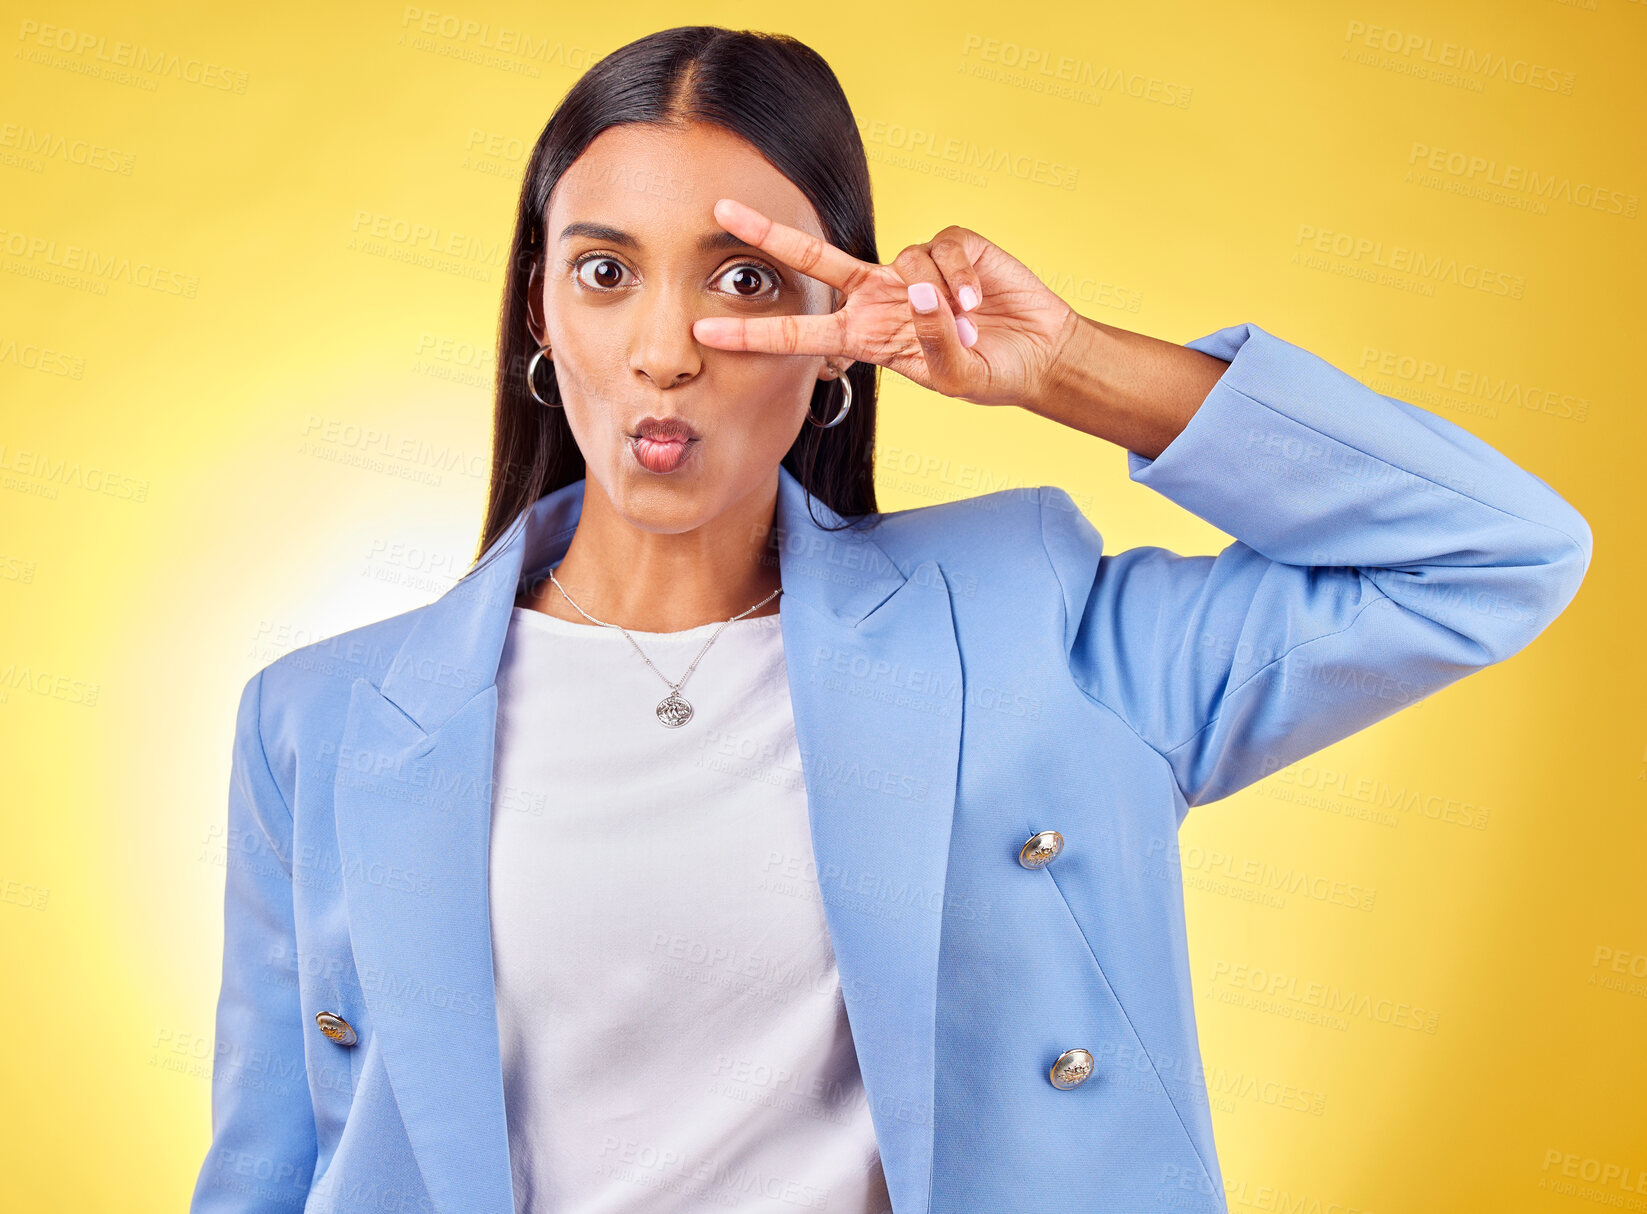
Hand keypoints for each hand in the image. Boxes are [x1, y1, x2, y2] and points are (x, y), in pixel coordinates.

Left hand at [691, 197, 1080, 411]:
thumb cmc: (988, 372)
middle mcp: (879, 296)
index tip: (705, 333)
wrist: (1038, 355)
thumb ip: (931, 343)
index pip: (800, 333)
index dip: (754, 334)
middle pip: (814, 260)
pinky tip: (982, 305)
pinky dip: (964, 284)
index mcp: (866, 336)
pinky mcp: (952, 246)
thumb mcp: (953, 377)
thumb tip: (918, 296)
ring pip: (905, 266)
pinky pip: (944, 256)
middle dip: (769, 235)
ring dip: (941, 305)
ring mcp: (913, 269)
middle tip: (723, 211)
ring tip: (971, 329)